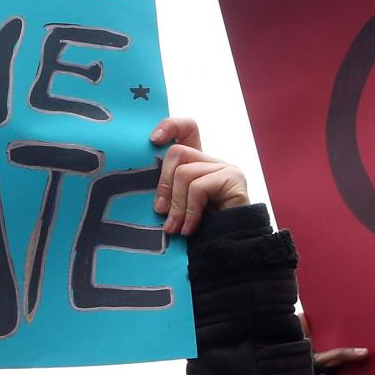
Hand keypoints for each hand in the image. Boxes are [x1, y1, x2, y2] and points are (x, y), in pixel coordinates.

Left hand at [151, 119, 250, 235]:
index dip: (170, 126)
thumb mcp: (178, 207)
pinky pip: (198, 188)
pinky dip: (189, 211)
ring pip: (184, 173)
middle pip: (177, 152)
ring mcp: (225, 168)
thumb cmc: (203, 230)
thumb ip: (168, 192)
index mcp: (198, 163)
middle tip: (161, 212)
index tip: (153, 140)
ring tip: (175, 228)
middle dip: (164, 185)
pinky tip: (189, 228)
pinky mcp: (232, 178)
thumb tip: (141, 188)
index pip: (187, 128)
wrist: (231, 248)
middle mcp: (212, 161)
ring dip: (176, 205)